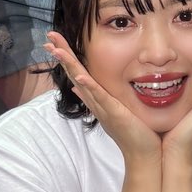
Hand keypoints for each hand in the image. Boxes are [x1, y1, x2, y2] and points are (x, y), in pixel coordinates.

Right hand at [43, 28, 160, 161]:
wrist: (143, 154)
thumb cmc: (133, 132)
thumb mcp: (113, 108)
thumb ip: (95, 97)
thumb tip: (78, 87)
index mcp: (96, 99)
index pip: (77, 73)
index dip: (66, 57)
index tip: (54, 42)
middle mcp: (95, 102)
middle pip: (74, 73)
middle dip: (62, 54)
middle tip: (48, 37)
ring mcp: (102, 107)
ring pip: (82, 82)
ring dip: (69, 66)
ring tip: (56, 50)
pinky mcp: (113, 113)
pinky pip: (99, 98)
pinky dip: (88, 88)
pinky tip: (80, 77)